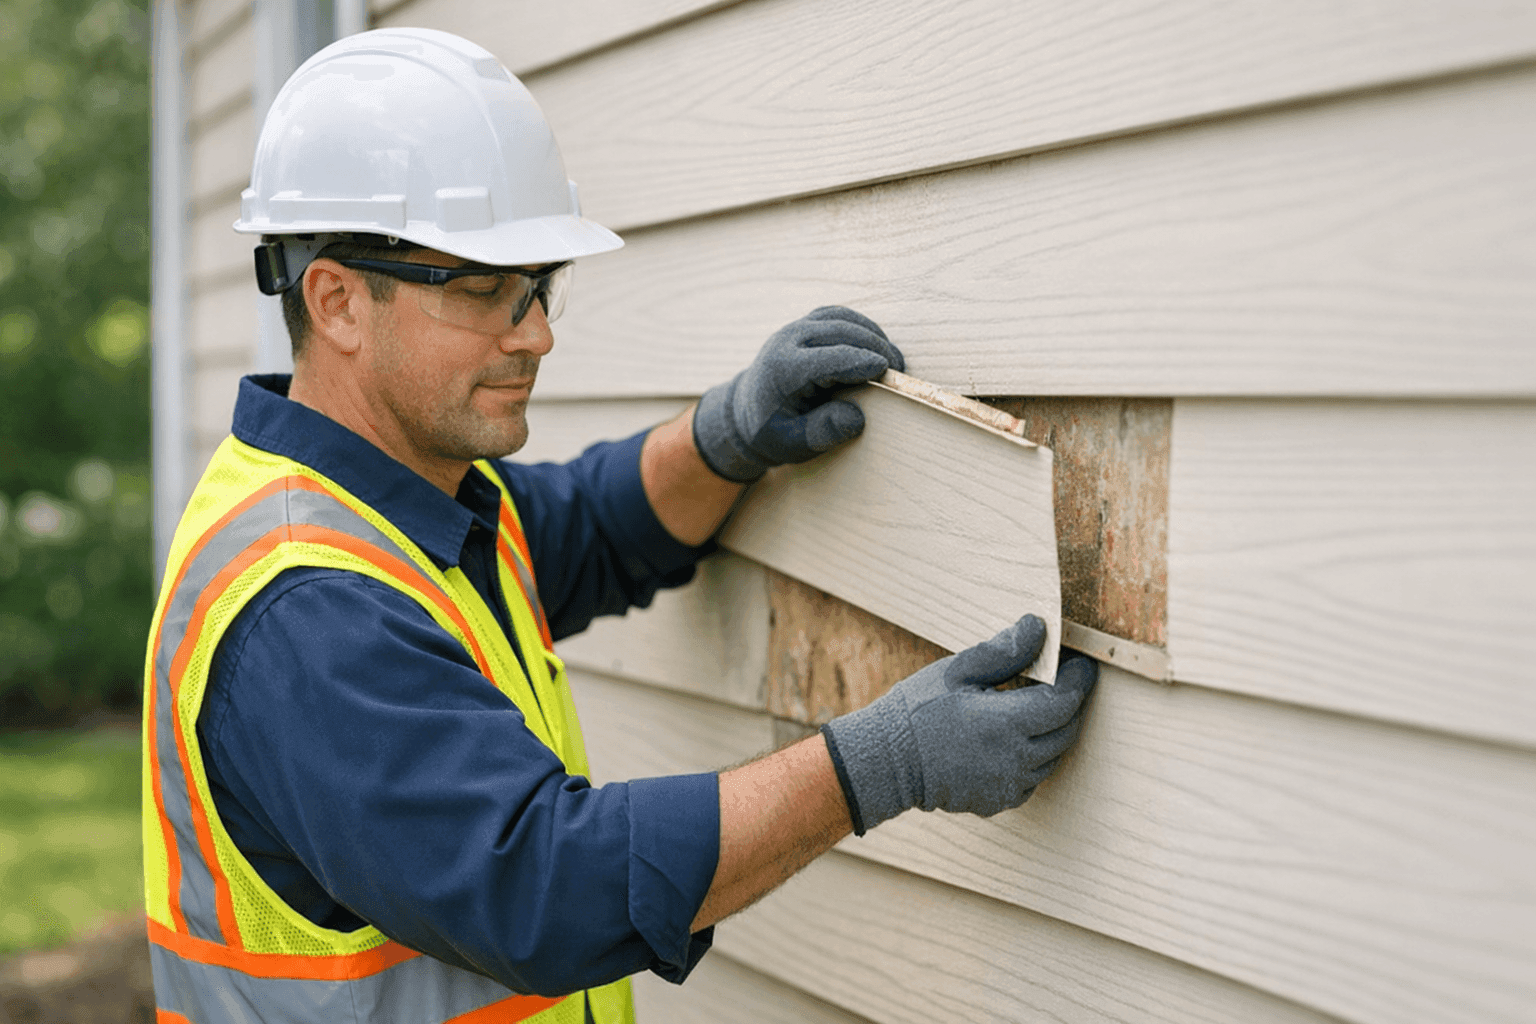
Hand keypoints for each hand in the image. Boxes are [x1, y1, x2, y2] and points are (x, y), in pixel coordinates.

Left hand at [692, 306, 903, 481]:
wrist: (746, 411)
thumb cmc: (772, 432)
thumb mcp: (792, 444)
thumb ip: (822, 431)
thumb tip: (857, 417)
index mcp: (782, 369)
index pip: (826, 359)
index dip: (859, 362)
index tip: (887, 370)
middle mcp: (788, 341)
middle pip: (838, 332)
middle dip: (874, 348)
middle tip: (899, 371)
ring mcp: (797, 328)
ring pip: (841, 318)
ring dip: (871, 335)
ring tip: (892, 360)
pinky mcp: (807, 324)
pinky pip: (839, 316)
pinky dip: (862, 327)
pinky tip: (877, 347)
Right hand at [820, 615, 1096, 833]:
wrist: (886, 762)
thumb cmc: (918, 710)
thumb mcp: (957, 671)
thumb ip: (1004, 651)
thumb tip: (1038, 628)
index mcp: (1006, 724)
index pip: (1065, 702)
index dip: (1079, 680)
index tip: (1081, 663)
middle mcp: (1014, 761)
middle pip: (1066, 730)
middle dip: (1069, 703)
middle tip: (1058, 679)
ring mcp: (1008, 786)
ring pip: (1053, 756)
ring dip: (1051, 730)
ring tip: (1030, 706)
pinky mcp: (999, 801)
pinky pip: (1032, 777)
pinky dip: (1032, 756)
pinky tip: (1009, 738)